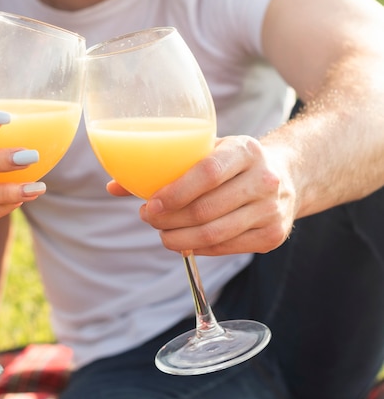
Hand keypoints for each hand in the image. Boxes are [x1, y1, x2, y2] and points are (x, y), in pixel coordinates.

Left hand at [136, 135, 296, 255]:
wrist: (287, 174)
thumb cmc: (231, 161)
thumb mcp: (206, 150)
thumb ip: (164, 165)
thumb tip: (112, 186)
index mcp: (245, 150)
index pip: (208, 173)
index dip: (175, 193)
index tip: (149, 204)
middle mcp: (264, 179)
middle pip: (206, 209)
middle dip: (169, 219)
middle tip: (147, 217)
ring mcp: (271, 210)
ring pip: (214, 234)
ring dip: (179, 238)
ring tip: (161, 232)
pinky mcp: (272, 236)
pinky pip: (225, 248)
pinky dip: (198, 248)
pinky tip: (183, 240)